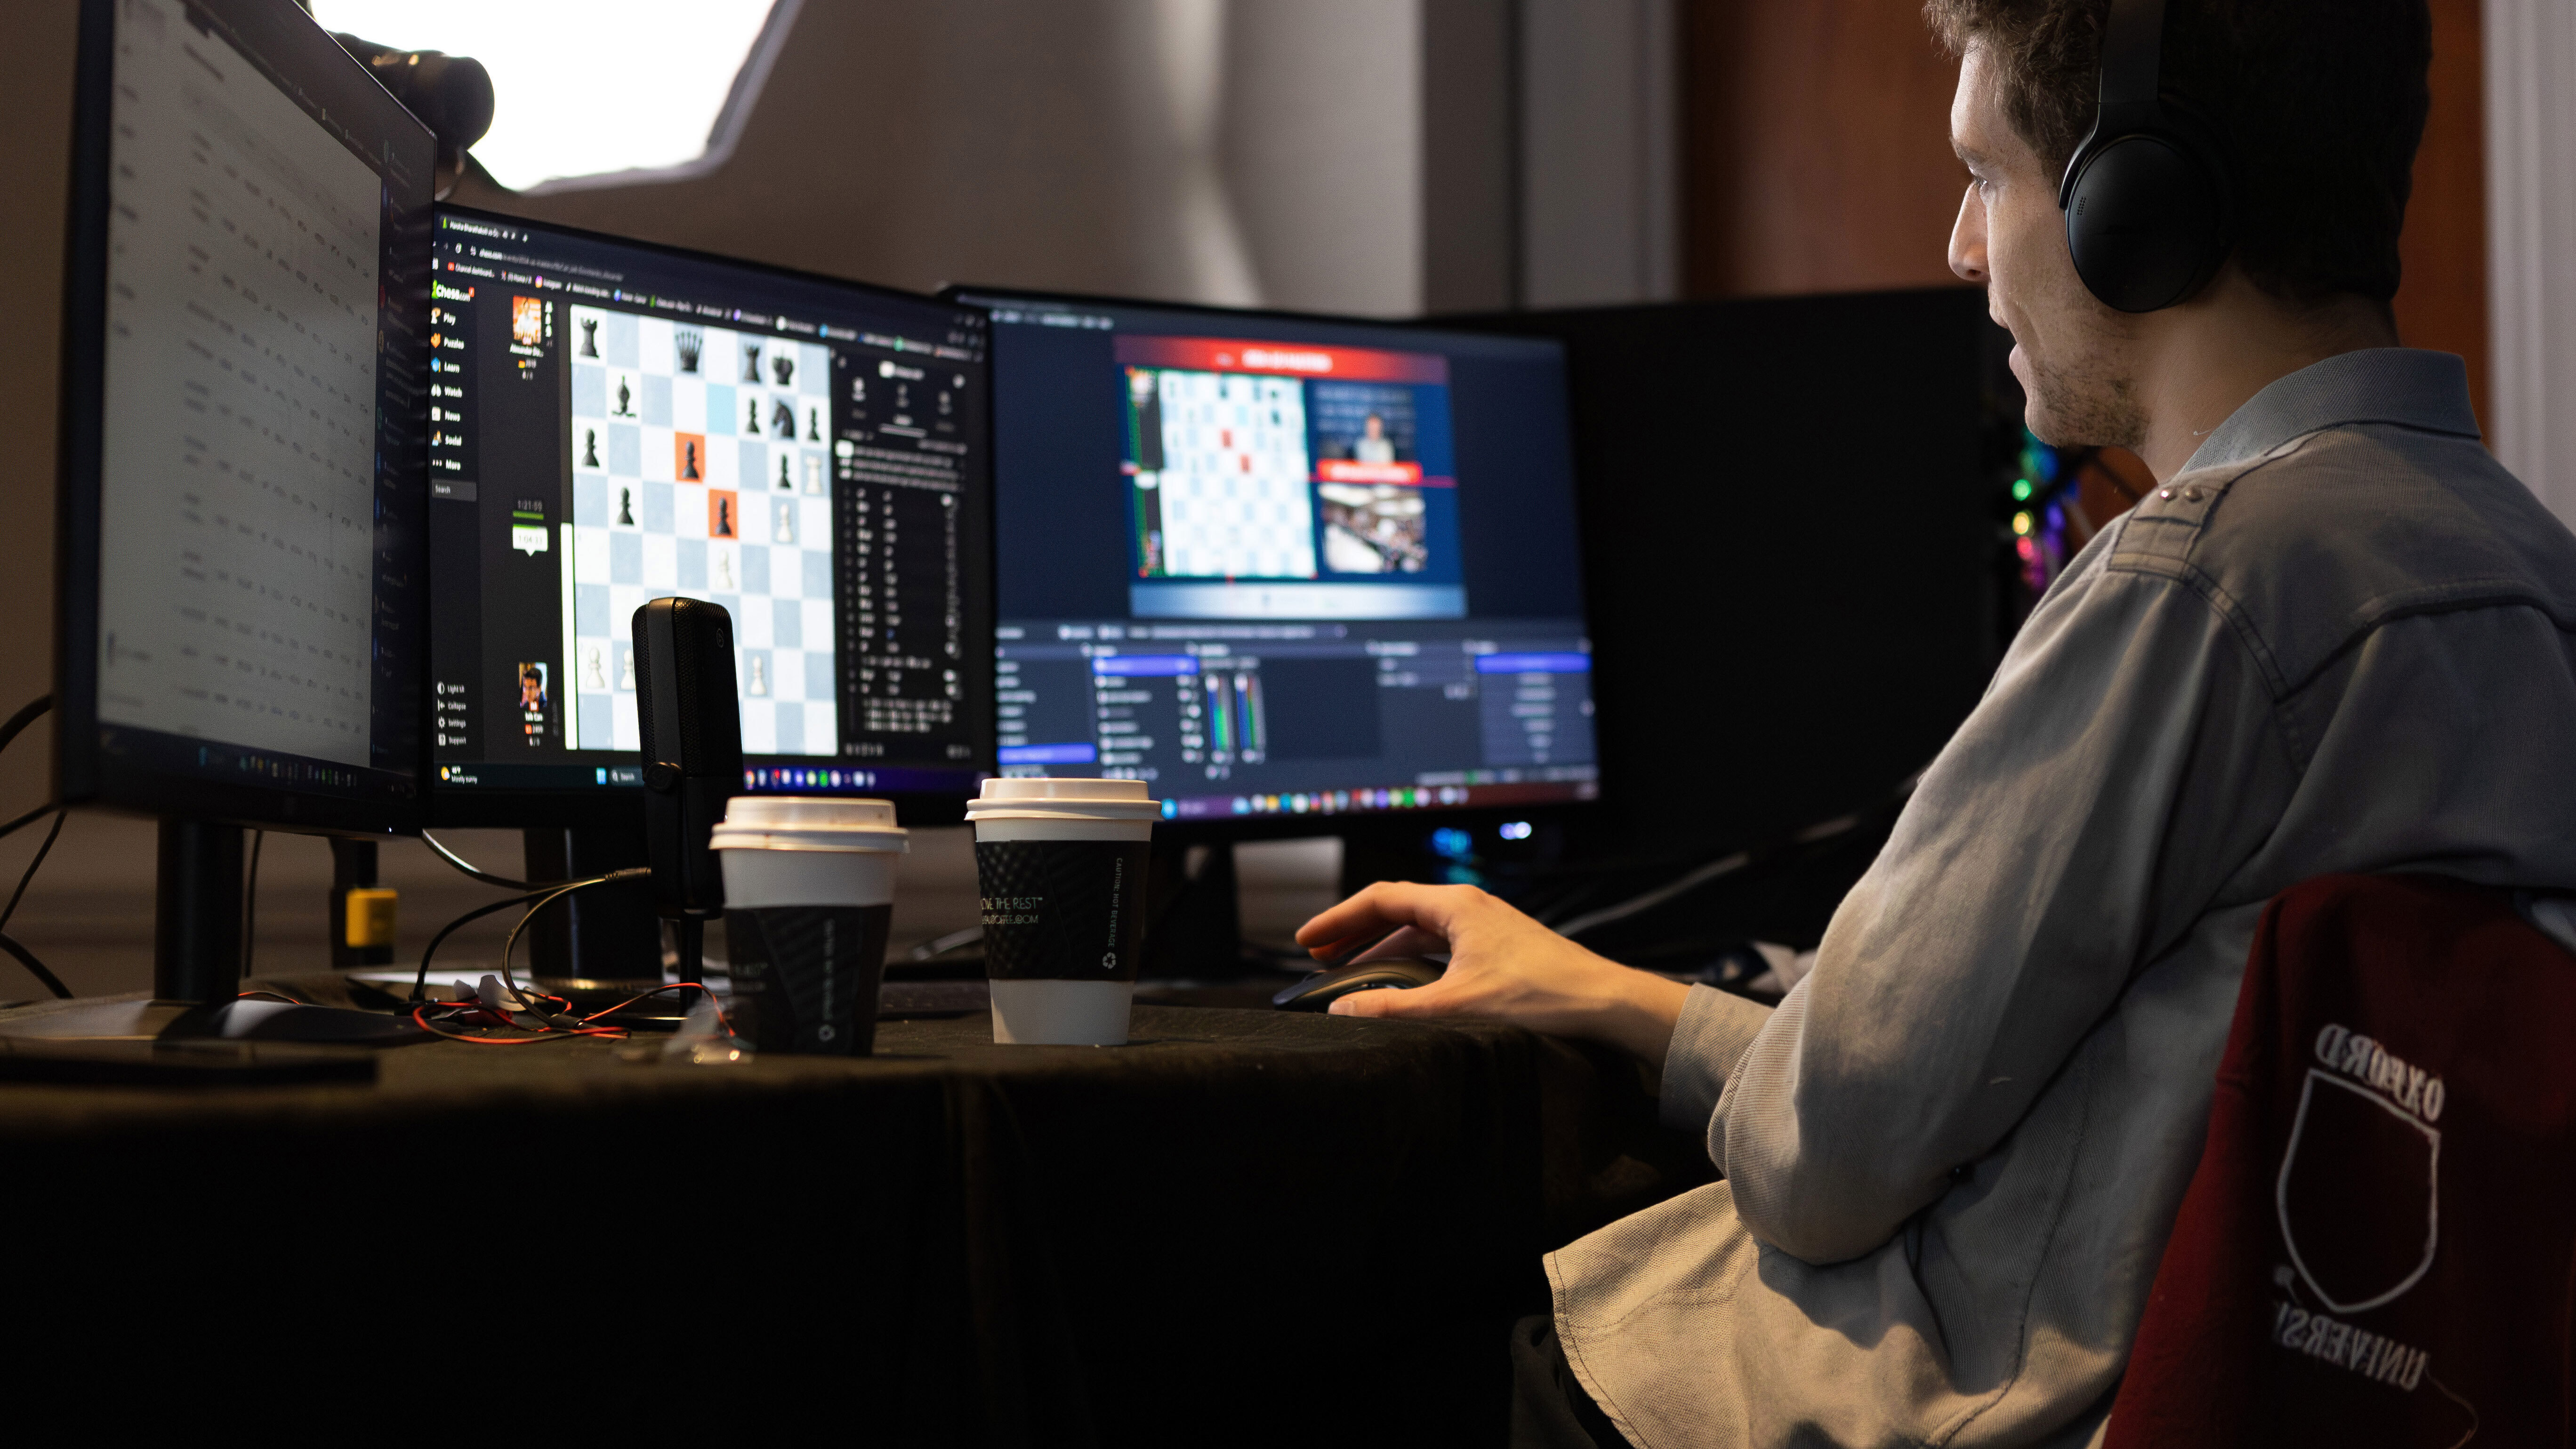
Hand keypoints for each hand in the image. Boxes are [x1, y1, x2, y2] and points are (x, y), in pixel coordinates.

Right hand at [1294, 882, 1692, 1067]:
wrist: (1605, 1002)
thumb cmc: (1542, 995)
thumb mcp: (1457, 1005)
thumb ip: (1395, 1008)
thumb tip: (1344, 1009)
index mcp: (1456, 905)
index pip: (1380, 898)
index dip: (1337, 919)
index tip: (1307, 941)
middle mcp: (1470, 908)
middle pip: (1396, 910)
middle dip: (1354, 932)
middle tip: (1320, 957)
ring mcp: (1487, 927)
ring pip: (1419, 930)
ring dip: (1382, 949)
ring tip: (1351, 972)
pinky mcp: (1499, 950)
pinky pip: (1441, 946)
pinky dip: (1411, 961)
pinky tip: (1403, 985)